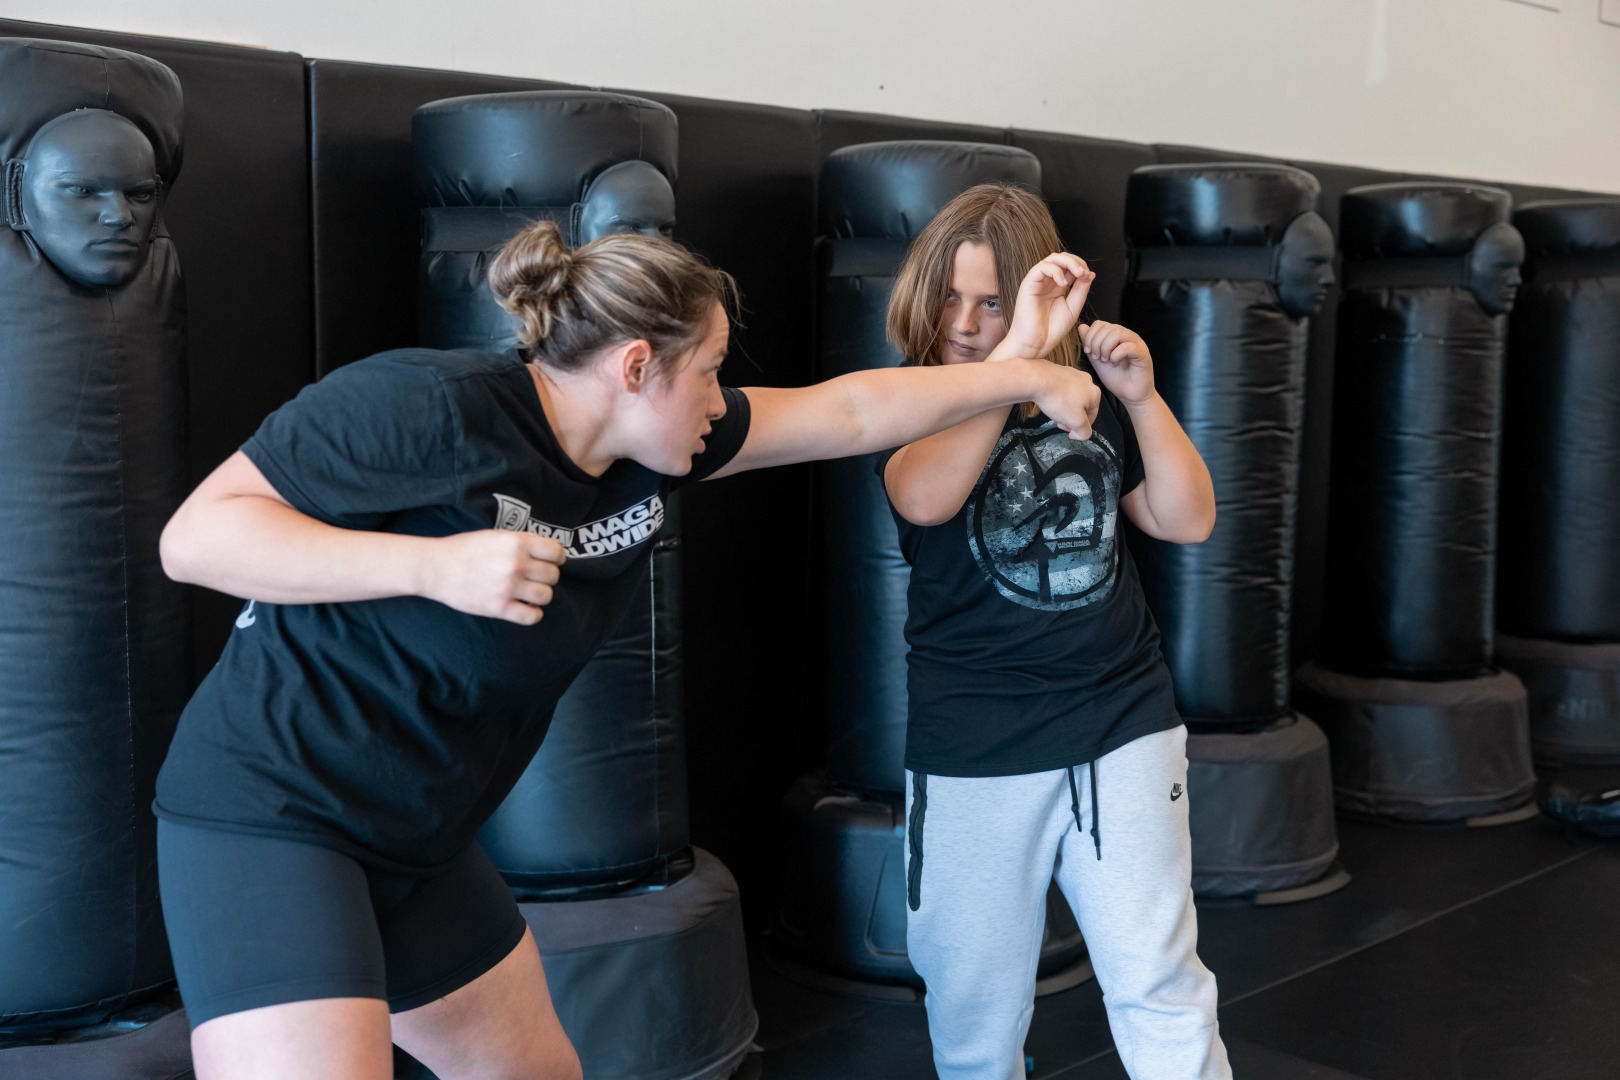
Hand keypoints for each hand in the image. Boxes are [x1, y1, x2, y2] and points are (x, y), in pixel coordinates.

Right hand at [418, 530, 566, 624]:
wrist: (435, 567)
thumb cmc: (464, 549)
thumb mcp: (496, 535)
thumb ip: (521, 543)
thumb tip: (547, 553)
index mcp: (516, 543)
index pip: (556, 552)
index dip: (556, 558)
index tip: (551, 561)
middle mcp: (516, 564)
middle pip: (553, 575)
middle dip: (547, 576)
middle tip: (535, 577)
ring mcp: (508, 587)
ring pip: (546, 596)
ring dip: (540, 595)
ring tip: (528, 592)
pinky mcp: (499, 608)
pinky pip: (532, 616)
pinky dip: (533, 613)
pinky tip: (524, 607)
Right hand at [991, 253, 1094, 361]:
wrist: (1035, 344)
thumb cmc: (1051, 330)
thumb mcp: (1073, 308)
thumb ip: (1080, 290)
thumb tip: (1089, 273)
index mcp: (1057, 286)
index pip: (1069, 266)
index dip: (1081, 266)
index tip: (1088, 276)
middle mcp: (1047, 282)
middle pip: (1061, 258)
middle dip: (1076, 261)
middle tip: (1084, 273)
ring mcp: (1037, 282)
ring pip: (1052, 259)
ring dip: (1068, 262)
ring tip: (1077, 273)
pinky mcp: (1028, 285)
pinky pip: (1041, 267)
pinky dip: (1055, 271)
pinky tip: (1063, 283)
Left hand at [1034, 361, 1101, 440]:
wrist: (1037, 380)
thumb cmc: (1059, 400)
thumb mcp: (1076, 422)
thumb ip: (1084, 432)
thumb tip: (1082, 434)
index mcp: (1095, 393)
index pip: (1091, 417)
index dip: (1079, 428)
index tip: (1067, 431)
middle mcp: (1087, 381)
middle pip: (1081, 408)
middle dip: (1070, 418)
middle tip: (1058, 422)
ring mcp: (1073, 374)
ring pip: (1071, 399)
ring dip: (1063, 409)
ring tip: (1052, 411)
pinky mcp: (1061, 371)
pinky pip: (1062, 389)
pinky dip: (1057, 397)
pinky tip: (1048, 400)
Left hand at [1079, 321, 1154, 403]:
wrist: (1130, 395)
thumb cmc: (1115, 378)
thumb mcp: (1097, 360)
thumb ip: (1090, 344)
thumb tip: (1082, 327)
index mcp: (1117, 335)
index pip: (1100, 324)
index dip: (1090, 336)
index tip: (1088, 352)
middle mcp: (1128, 336)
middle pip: (1107, 327)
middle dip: (1096, 343)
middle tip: (1097, 358)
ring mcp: (1136, 343)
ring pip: (1117, 333)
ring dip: (1105, 348)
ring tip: (1105, 361)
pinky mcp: (1142, 353)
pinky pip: (1127, 346)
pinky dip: (1115, 355)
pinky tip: (1114, 364)